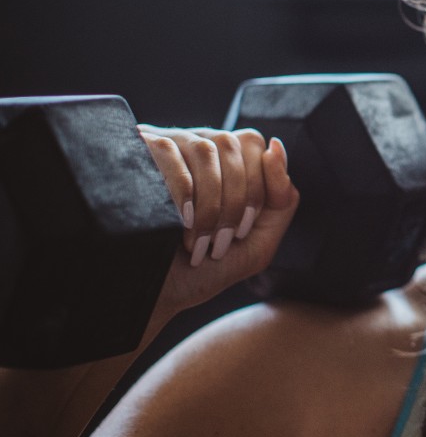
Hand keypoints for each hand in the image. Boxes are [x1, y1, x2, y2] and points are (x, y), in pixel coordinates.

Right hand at [136, 125, 298, 316]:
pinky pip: (168, 154)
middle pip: (232, 144)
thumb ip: (281, 199)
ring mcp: (163, 146)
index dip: (257, 187)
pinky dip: (183, 194)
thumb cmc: (204, 268)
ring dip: (210, 204)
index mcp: (224, 161)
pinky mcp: (134, 154)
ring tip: (198, 242)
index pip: (253, 144)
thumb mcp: (257, 241)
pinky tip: (179, 222)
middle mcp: (194, 145)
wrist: (149, 292)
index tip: (241, 230)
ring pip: (205, 150)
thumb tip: (276, 147)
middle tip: (221, 241)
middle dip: (234, 199)